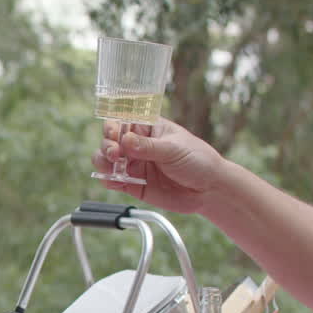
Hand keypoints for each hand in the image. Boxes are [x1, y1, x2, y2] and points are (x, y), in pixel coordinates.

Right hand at [91, 117, 226, 214]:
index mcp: (149, 128)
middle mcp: (137, 145)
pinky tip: (113, 180)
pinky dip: (108, 180)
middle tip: (115, 153)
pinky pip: (112, 180)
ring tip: (111, 167)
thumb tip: (125, 140)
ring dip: (103, 162)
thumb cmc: (199, 161)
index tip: (115, 134)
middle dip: (107, 146)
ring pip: (106, 160)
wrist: (209, 190)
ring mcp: (134, 165)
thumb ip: (148, 146)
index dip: (114, 127)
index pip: (123, 121)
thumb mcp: (174, 149)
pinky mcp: (132, 184)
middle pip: (110, 140)